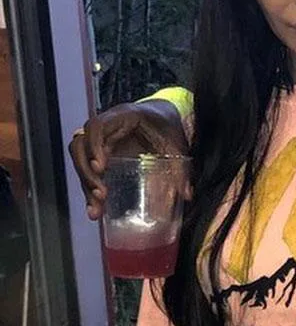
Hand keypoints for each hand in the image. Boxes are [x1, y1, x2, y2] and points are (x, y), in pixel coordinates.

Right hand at [68, 100, 189, 219]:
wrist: (163, 117)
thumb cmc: (166, 125)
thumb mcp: (175, 144)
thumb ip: (180, 168)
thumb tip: (187, 194)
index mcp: (122, 117)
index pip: (97, 127)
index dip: (94, 146)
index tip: (101, 167)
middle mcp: (105, 127)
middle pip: (80, 146)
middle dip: (86, 172)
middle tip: (101, 192)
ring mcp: (99, 139)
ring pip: (79, 159)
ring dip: (85, 183)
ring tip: (97, 206)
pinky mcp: (99, 152)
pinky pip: (86, 168)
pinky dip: (88, 187)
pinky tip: (95, 208)